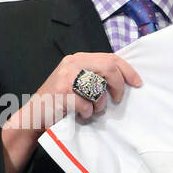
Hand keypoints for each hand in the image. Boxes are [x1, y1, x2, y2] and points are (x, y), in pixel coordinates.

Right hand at [0, 51, 141, 172]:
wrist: (35, 115)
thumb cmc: (61, 101)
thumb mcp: (78, 81)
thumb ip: (96, 75)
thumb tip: (125, 78)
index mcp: (79, 59)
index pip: (110, 58)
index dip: (127, 70)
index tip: (137, 83)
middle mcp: (72, 64)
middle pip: (109, 68)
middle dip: (118, 85)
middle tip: (118, 99)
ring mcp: (66, 78)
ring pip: (98, 88)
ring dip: (99, 104)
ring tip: (91, 109)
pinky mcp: (62, 94)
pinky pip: (86, 105)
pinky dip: (86, 113)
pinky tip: (79, 114)